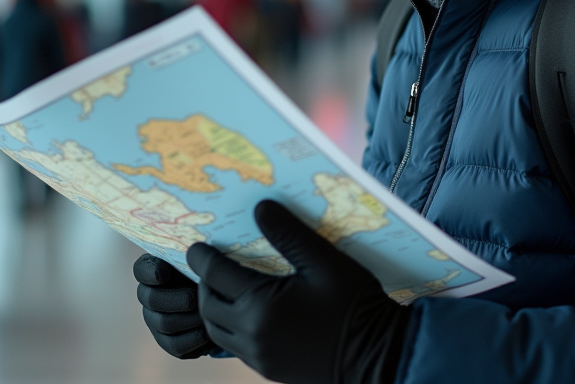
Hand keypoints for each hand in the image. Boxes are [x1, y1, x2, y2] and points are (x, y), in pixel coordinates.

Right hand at [133, 254, 219, 358]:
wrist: (225, 304)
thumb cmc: (213, 276)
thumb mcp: (205, 263)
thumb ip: (198, 258)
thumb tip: (200, 254)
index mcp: (155, 271)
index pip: (141, 269)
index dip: (150, 272)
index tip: (165, 273)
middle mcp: (150, 296)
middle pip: (150, 299)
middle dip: (176, 298)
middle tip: (195, 298)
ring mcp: (157, 321)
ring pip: (164, 323)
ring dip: (189, 318)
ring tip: (208, 314)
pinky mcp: (170, 343)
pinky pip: (176, 345)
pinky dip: (194, 338)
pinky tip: (209, 331)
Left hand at [187, 200, 409, 383]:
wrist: (378, 356)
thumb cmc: (354, 305)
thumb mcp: (326, 262)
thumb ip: (290, 234)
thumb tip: (261, 207)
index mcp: (261, 307)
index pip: (217, 276)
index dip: (202, 258)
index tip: (195, 246)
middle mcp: (253, 336)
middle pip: (209, 306)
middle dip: (204, 283)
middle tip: (210, 264)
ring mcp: (260, 357)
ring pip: (217, 331)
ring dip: (214, 307)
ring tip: (224, 287)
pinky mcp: (269, 370)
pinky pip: (235, 347)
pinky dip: (230, 327)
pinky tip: (247, 312)